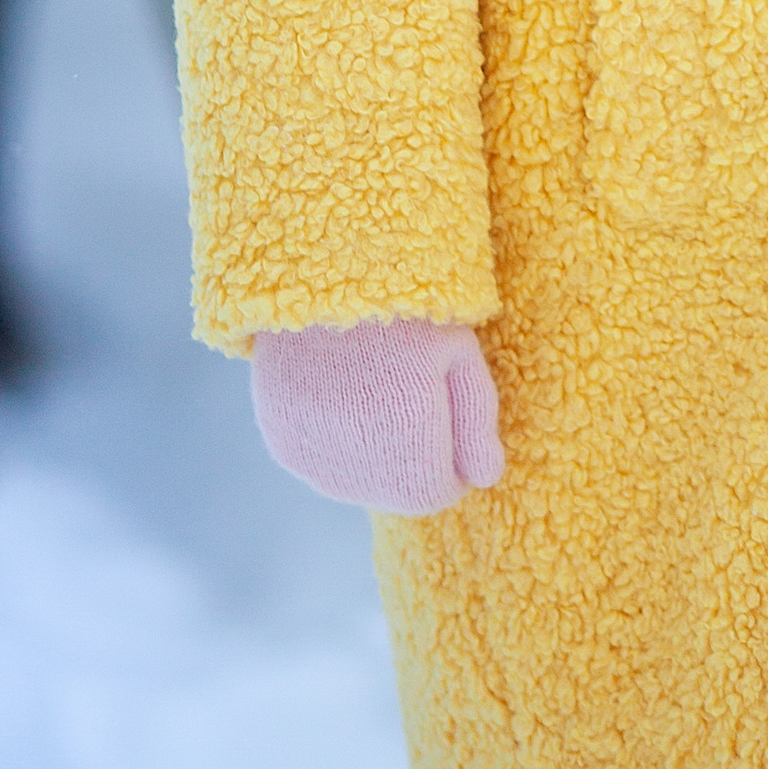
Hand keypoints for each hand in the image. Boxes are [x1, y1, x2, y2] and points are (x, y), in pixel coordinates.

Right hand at [250, 316, 504, 512]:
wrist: (323, 275)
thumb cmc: (407, 309)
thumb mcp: (459, 354)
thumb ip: (477, 422)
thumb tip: (484, 478)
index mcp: (411, 455)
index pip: (440, 493)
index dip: (452, 457)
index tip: (446, 411)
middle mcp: (359, 474)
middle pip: (397, 492)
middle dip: (412, 457)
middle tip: (408, 391)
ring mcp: (314, 463)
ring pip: (358, 479)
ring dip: (373, 453)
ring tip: (373, 387)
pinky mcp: (283, 446)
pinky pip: (320, 461)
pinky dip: (335, 439)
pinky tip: (339, 391)